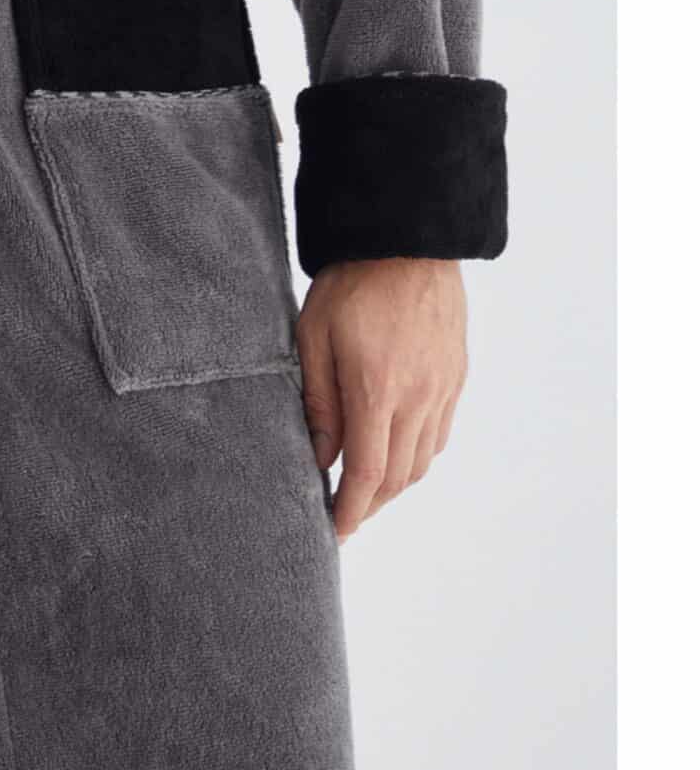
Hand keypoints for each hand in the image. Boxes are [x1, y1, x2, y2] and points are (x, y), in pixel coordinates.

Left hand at [294, 258, 467, 543]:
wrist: (407, 239)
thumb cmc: (352, 283)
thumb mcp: (314, 336)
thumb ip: (317, 401)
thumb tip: (319, 458)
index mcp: (377, 390)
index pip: (367, 475)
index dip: (350, 511)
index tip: (334, 530)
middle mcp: (418, 398)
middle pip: (398, 478)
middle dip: (370, 505)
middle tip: (344, 514)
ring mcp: (443, 388)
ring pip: (422, 462)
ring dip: (395, 485)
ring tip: (367, 489)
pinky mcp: (456, 376)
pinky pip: (439, 435)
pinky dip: (418, 456)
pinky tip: (397, 451)